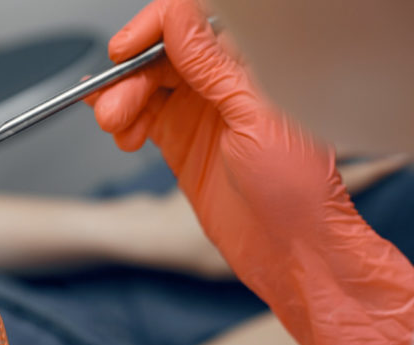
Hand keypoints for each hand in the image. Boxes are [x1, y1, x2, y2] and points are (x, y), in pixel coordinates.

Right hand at [90, 0, 413, 344]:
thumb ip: (213, 67)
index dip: (153, 28)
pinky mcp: (184, 145)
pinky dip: (125, 121)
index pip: (191, 23)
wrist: (295, 252)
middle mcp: (226, 84)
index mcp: (253, 65)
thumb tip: (178, 20)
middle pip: (161, 55)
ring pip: (147, 86)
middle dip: (130, 76)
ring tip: (116, 128)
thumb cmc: (299, 191)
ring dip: (122, 101)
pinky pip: (144, 118)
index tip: (124, 50)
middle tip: (113, 109)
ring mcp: (203, 114)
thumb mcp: (255, 118)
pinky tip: (123, 135)